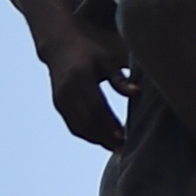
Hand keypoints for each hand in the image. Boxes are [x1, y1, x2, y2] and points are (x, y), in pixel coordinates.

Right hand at [38, 24, 129, 151]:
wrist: (60, 47)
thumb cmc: (89, 52)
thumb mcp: (107, 60)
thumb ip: (120, 78)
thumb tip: (137, 92)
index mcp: (81, 78)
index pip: (96, 107)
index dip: (109, 123)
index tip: (124, 135)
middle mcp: (68, 91)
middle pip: (87, 121)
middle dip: (105, 137)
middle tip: (123, 148)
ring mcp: (61, 99)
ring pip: (79, 127)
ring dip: (96, 140)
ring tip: (114, 148)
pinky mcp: (58, 105)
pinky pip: (72, 125)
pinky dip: (87, 135)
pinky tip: (100, 140)